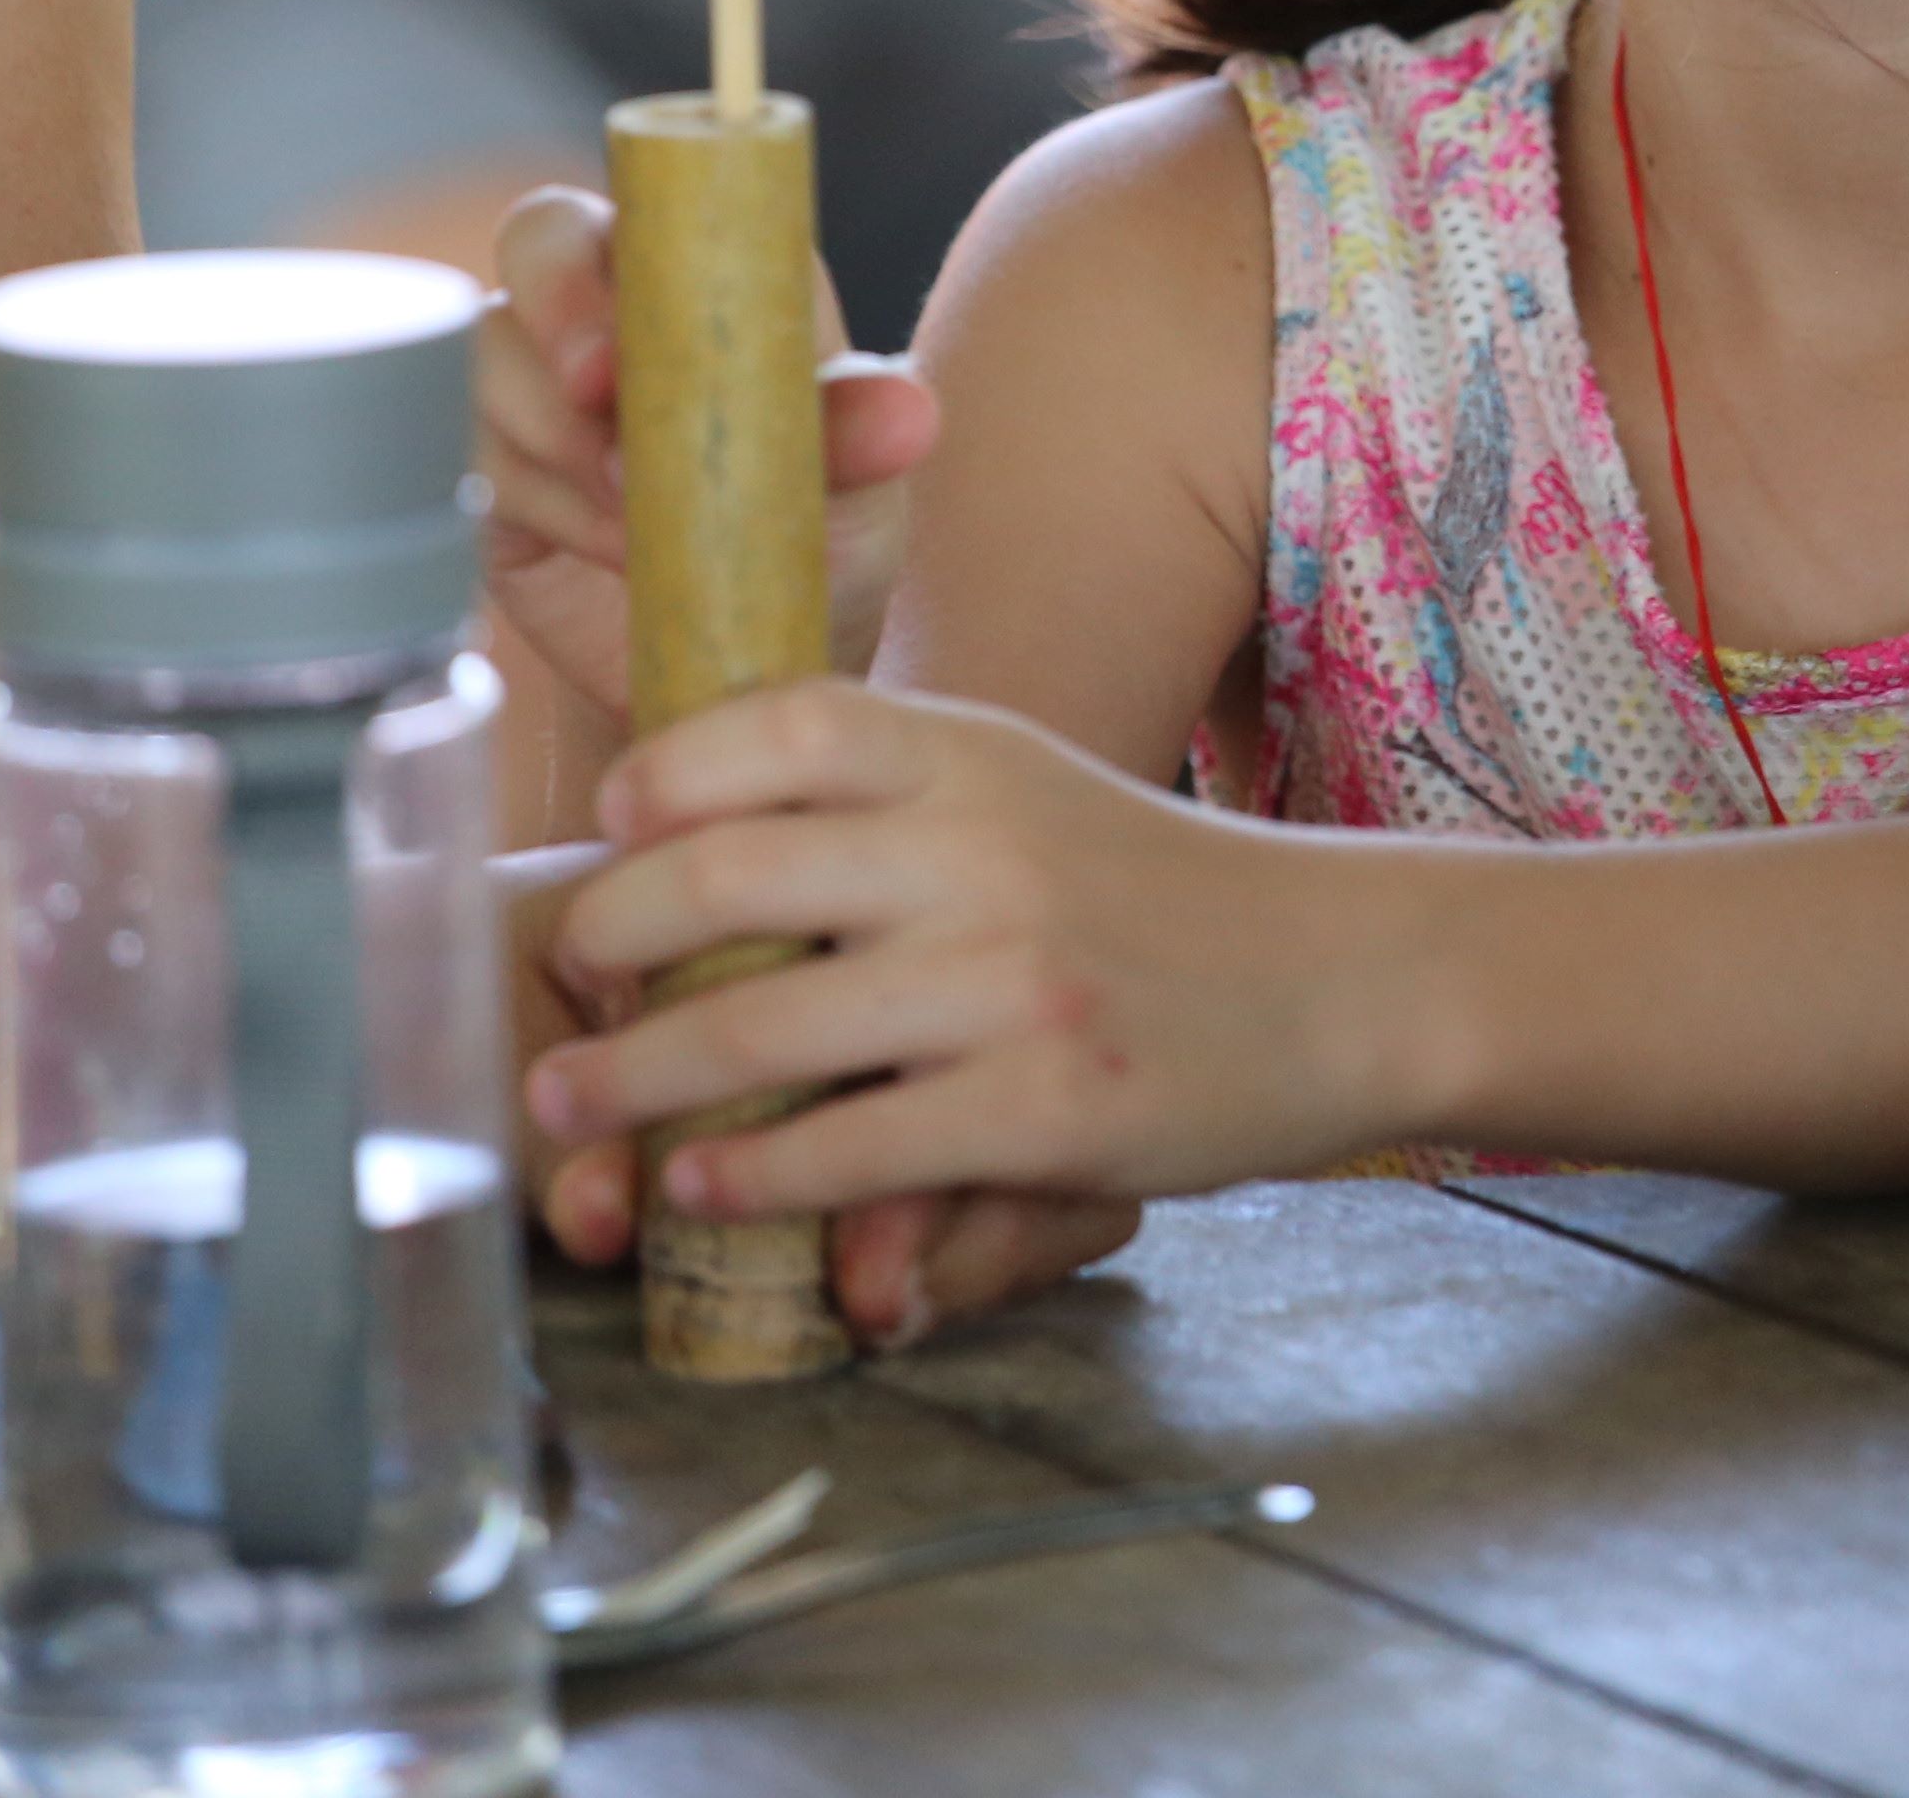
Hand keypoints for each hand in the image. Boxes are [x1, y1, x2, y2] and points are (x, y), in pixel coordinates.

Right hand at [474, 191, 938, 716]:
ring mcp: (534, 383)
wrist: (747, 657)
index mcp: (701, 270)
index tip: (626, 345)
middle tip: (599, 404)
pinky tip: (616, 554)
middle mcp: (607, 303)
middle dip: (558, 320)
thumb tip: (908, 413)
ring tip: (647, 528)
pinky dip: (545, 511)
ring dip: (564, 450)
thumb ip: (866, 438)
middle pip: (535, 243)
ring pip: (490, 365)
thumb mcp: (856, 491)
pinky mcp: (487, 473)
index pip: (642, 200)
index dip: (634, 243)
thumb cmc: (810, 537)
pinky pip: (471, 463)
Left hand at [522, 681, 1403, 1319]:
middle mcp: (982, 849)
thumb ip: (886, 798)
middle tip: (566, 985)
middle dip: (610, 940)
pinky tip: (705, 1187)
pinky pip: (853, 1147)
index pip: (776, 720)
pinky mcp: (1046, 1105)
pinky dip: (753, 1176)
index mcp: (971, 752)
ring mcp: (1012, 979)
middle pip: (727, 875)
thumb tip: (684, 835)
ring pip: (763, 1029)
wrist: (1341, 977)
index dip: (663, 775)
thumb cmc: (1153, 890)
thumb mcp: (1028, 790)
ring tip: (577, 1106)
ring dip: (640, 1081)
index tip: (609, 831)